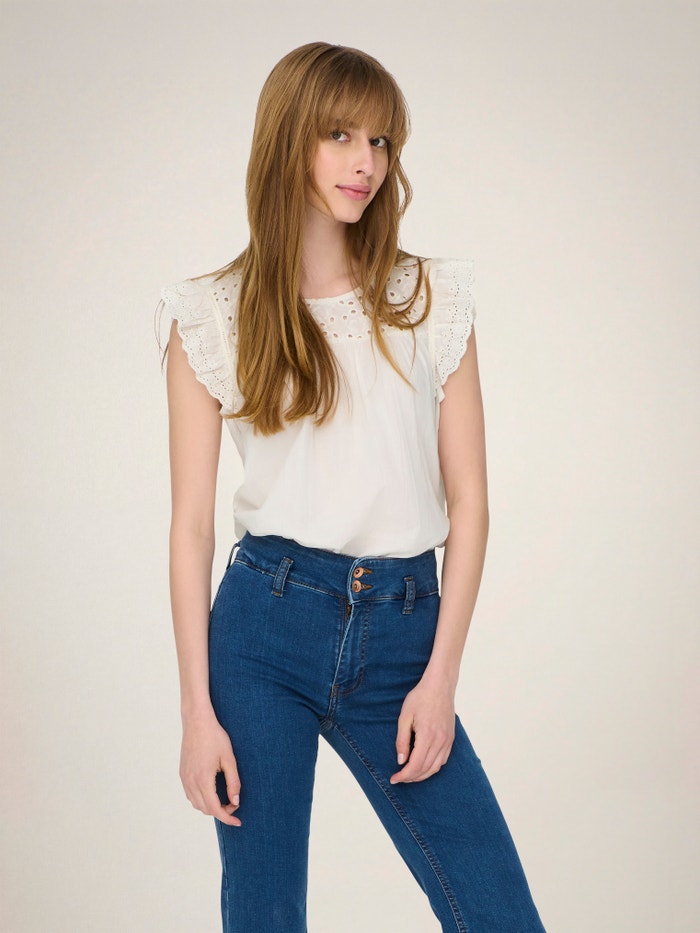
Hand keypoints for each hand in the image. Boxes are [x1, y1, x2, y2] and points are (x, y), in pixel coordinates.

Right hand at [180, 708, 241, 825]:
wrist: (196, 721)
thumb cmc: (214, 737)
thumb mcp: (229, 758)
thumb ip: (233, 782)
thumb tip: (235, 801)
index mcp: (203, 780)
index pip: (215, 809)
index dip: (227, 818)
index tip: (238, 822)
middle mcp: (190, 782)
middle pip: (205, 809)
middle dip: (221, 811)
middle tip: (235, 804)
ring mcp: (184, 778)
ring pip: (196, 804)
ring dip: (210, 806)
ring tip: (225, 798)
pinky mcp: (182, 774)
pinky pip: (190, 795)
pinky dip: (201, 799)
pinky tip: (212, 792)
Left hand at [389, 676, 455, 783]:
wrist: (440, 686)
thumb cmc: (420, 698)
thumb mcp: (404, 716)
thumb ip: (402, 740)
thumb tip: (401, 761)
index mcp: (427, 735)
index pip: (415, 765)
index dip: (404, 775)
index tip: (394, 778)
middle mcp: (440, 741)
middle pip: (425, 769)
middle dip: (411, 778)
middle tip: (399, 778)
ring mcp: (447, 741)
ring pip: (435, 768)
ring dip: (422, 775)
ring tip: (409, 775)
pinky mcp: (451, 739)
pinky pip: (443, 760)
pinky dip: (432, 768)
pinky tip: (423, 766)